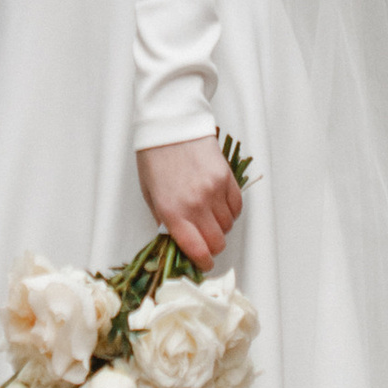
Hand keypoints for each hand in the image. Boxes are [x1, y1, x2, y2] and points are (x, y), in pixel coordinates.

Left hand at [137, 135, 243, 270]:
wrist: (170, 124)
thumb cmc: (154, 157)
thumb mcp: (149, 192)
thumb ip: (164, 218)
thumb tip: (177, 238)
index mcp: (173, 210)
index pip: (197, 249)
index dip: (203, 262)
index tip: (204, 263)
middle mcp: (196, 204)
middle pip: (217, 241)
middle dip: (212, 246)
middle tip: (206, 240)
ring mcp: (214, 190)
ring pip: (229, 225)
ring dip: (221, 227)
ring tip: (209, 216)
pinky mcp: (227, 177)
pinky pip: (237, 207)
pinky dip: (231, 211)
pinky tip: (219, 205)